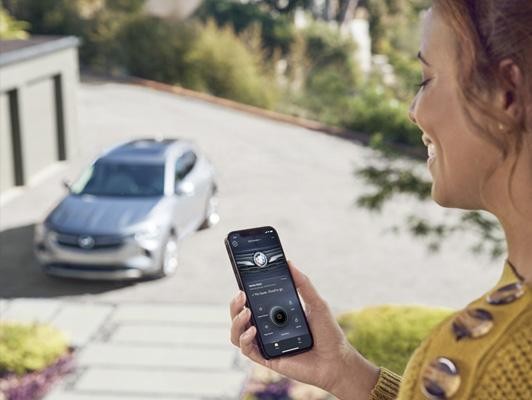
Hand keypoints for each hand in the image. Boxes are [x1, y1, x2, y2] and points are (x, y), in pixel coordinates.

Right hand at [229, 260, 378, 398]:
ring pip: (237, 333)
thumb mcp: (316, 303)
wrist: (336, 360)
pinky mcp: (267, 358)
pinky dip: (245, 339)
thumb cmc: (328, 333)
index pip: (253, 302)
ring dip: (236, 321)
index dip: (243, 293)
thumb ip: (303, 284)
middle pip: (239, 316)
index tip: (242, 280)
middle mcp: (267, 328)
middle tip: (241, 295)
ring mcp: (266, 344)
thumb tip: (289, 263)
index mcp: (276, 314)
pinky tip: (253, 330)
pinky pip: (247, 350)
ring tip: (247, 312)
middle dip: (234, 305)